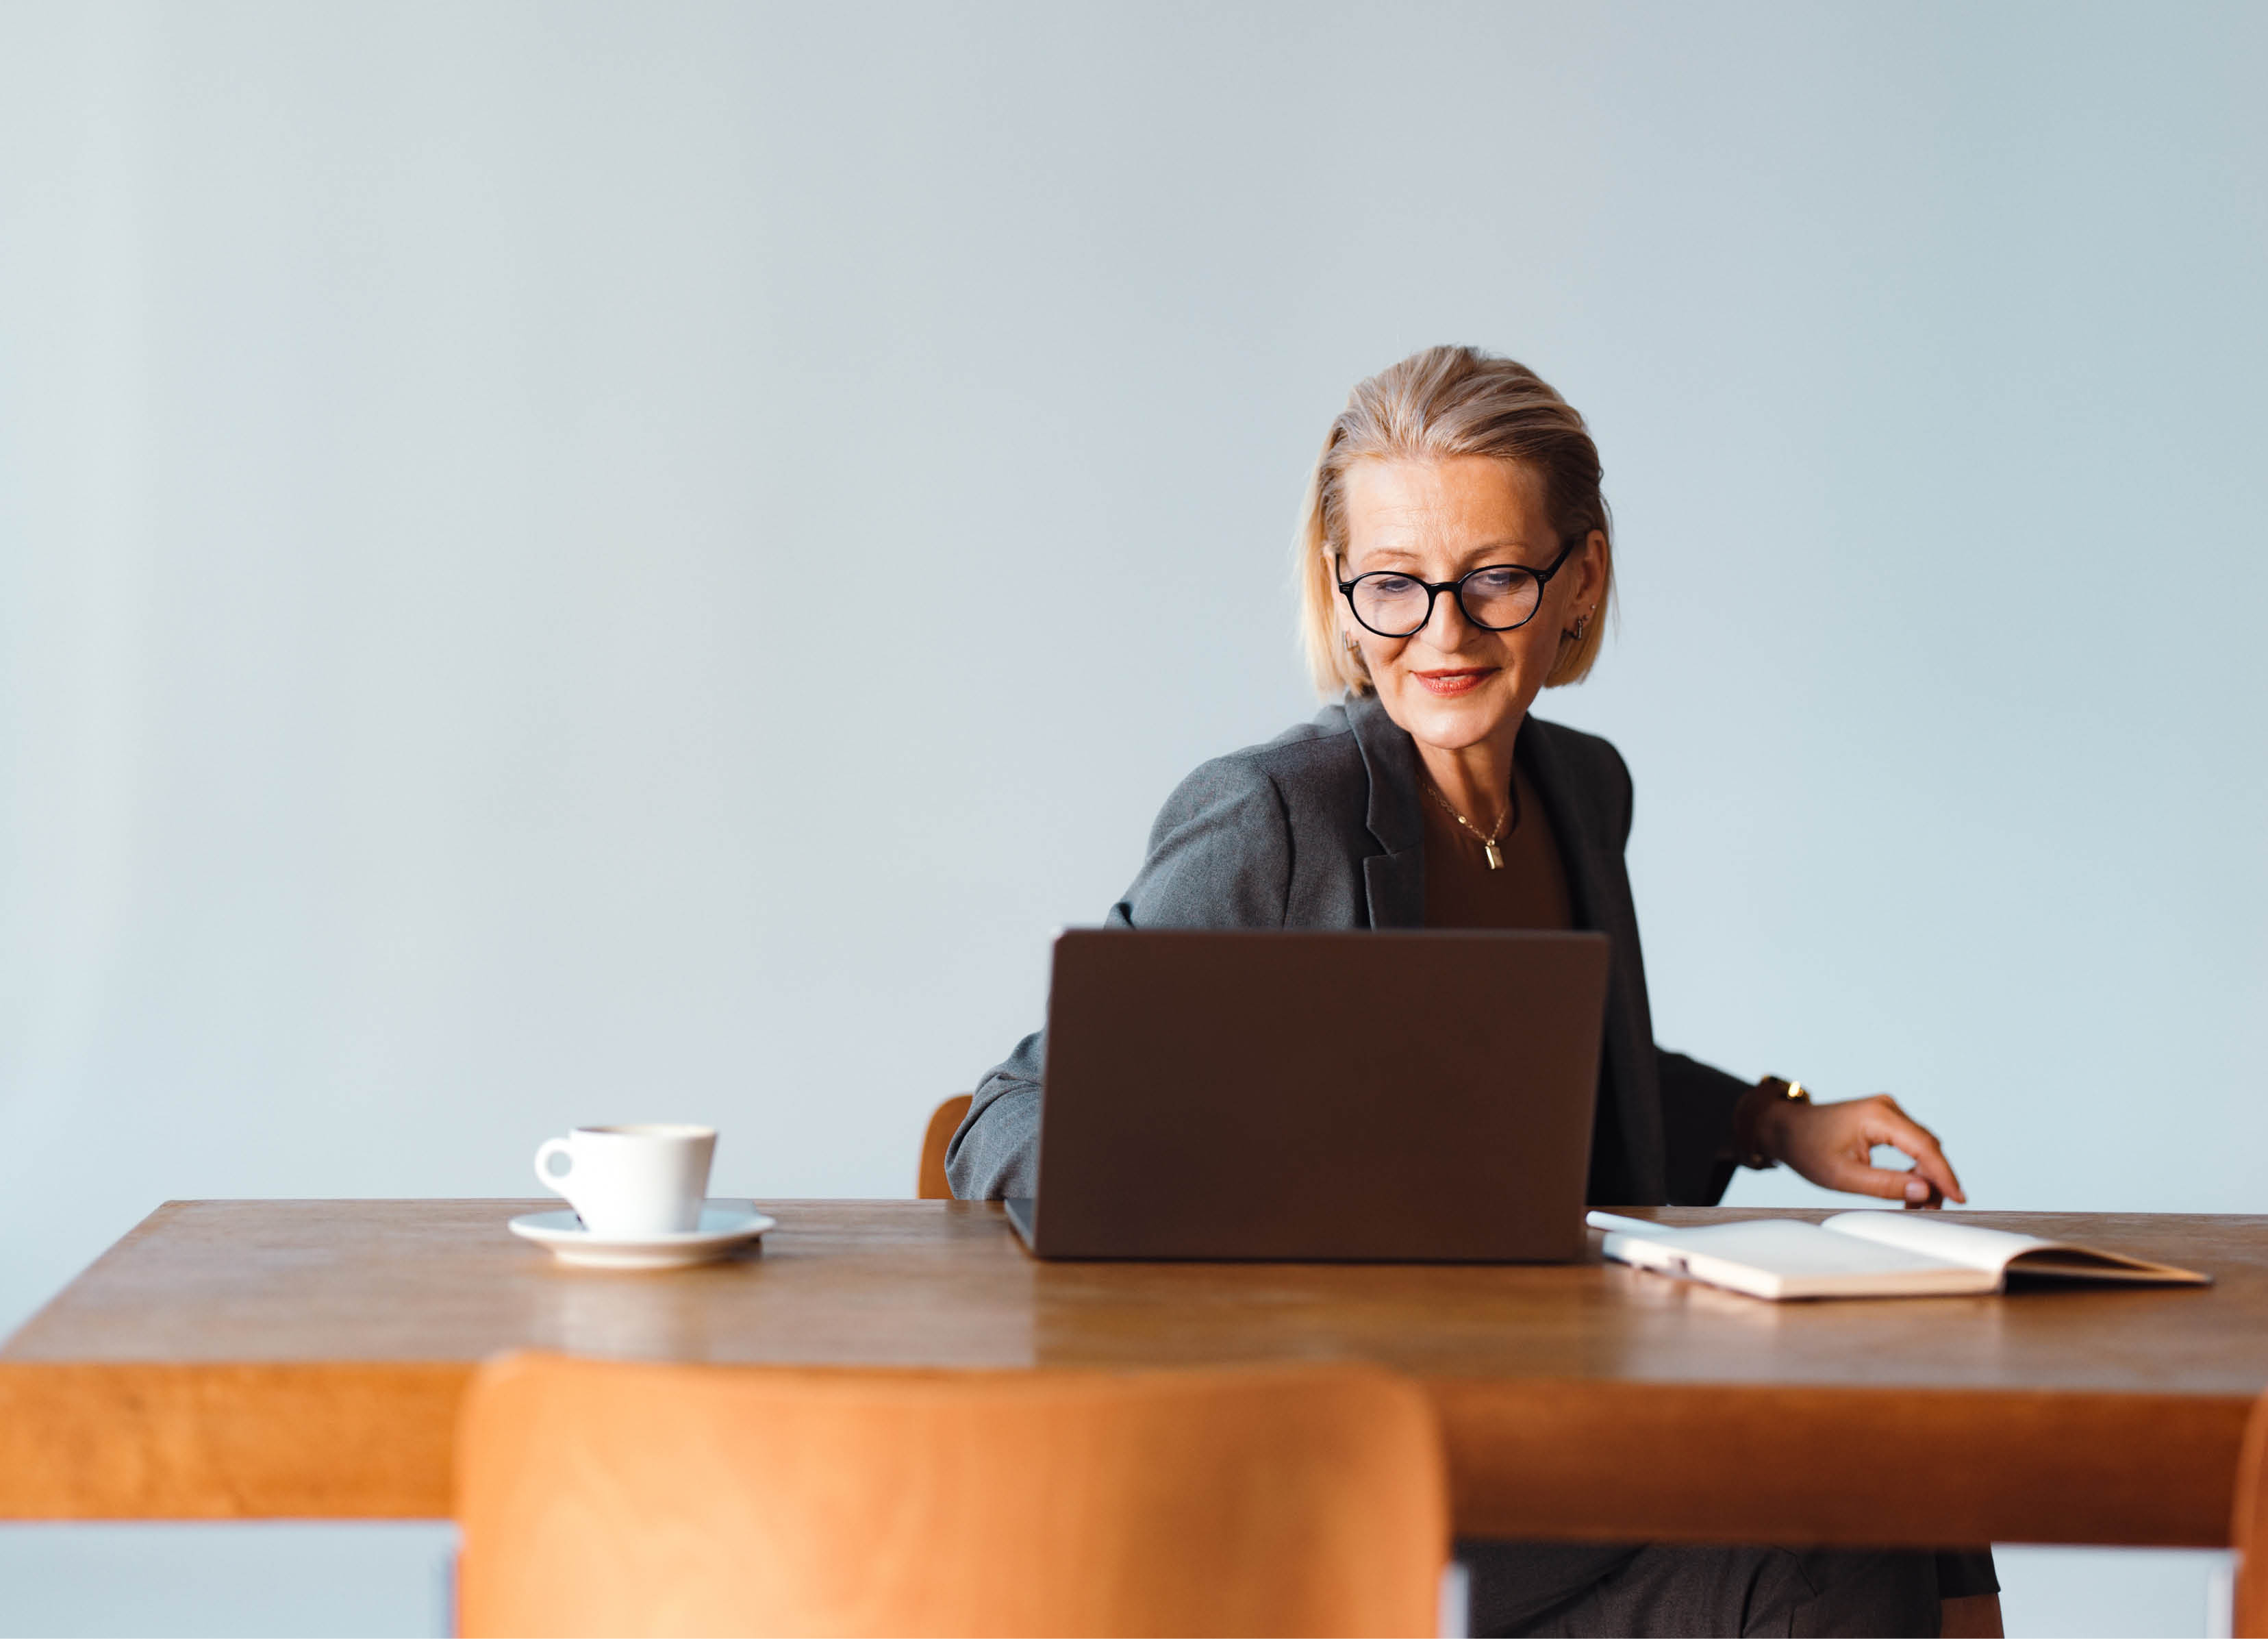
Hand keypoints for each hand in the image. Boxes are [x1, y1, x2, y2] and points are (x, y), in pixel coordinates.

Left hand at [1756, 1091, 1965, 1206]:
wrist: (1784, 1128)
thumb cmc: (1807, 1149)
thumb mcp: (1842, 1175)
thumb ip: (1884, 1184)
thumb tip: (1925, 1192)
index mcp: (1878, 1116)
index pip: (1924, 1147)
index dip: (1944, 1176)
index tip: (1959, 1200)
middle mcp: (1887, 1108)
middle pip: (1927, 1147)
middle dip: (1935, 1180)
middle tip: (1931, 1212)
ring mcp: (1887, 1111)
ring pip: (1922, 1147)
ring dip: (1925, 1177)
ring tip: (1916, 1206)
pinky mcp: (1885, 1120)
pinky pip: (1910, 1145)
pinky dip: (1913, 1169)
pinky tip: (1908, 1192)